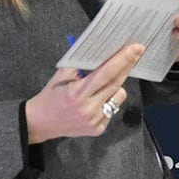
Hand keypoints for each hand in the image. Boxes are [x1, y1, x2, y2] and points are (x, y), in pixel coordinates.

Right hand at [25, 42, 141, 142]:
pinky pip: (112, 110)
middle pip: (117, 83)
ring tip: (101, 87)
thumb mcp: (61, 76)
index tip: (137, 48)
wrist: (41, 123)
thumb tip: (101, 51)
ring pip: (119, 97)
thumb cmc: (51, 96)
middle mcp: (88, 107)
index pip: (106, 73)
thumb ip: (80, 64)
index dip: (123, 59)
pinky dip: (108, 102)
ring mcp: (95, 120)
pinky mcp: (98, 129)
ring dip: (116, 87)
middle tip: (136, 53)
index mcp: (77, 92)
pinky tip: (94, 103)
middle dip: (128, 66)